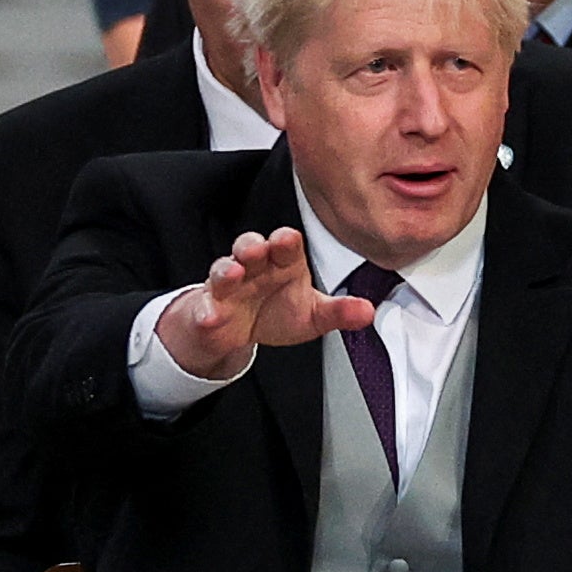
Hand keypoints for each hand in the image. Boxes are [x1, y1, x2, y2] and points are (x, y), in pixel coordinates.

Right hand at [156, 228, 374, 378]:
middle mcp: (254, 268)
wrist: (239, 331)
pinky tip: (210, 315)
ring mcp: (228, 286)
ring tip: (232, 273)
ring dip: (226, 269)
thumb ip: (338, 312)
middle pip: (250, 246)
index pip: (285, 245)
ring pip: (223, 269)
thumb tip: (368, 311)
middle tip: (259, 249)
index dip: (285, 241)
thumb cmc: (277, 310)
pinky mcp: (208, 308)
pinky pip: (203, 306)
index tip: (288, 240)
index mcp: (283, 263)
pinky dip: (205, 311)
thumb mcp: (312, 315)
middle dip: (253, 245)